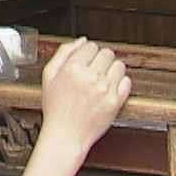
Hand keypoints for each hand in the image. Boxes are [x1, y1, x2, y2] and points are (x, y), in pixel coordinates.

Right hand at [38, 38, 130, 157]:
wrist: (65, 135)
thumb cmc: (56, 108)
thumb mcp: (49, 76)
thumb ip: (63, 53)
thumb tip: (81, 40)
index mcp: (72, 68)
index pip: (91, 46)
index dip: (88, 52)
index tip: (87, 60)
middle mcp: (90, 77)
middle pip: (107, 53)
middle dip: (101, 59)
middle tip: (94, 70)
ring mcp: (104, 89)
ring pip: (119, 65)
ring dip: (112, 69)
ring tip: (103, 79)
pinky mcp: (115, 102)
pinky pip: (127, 82)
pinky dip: (121, 82)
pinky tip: (110, 88)